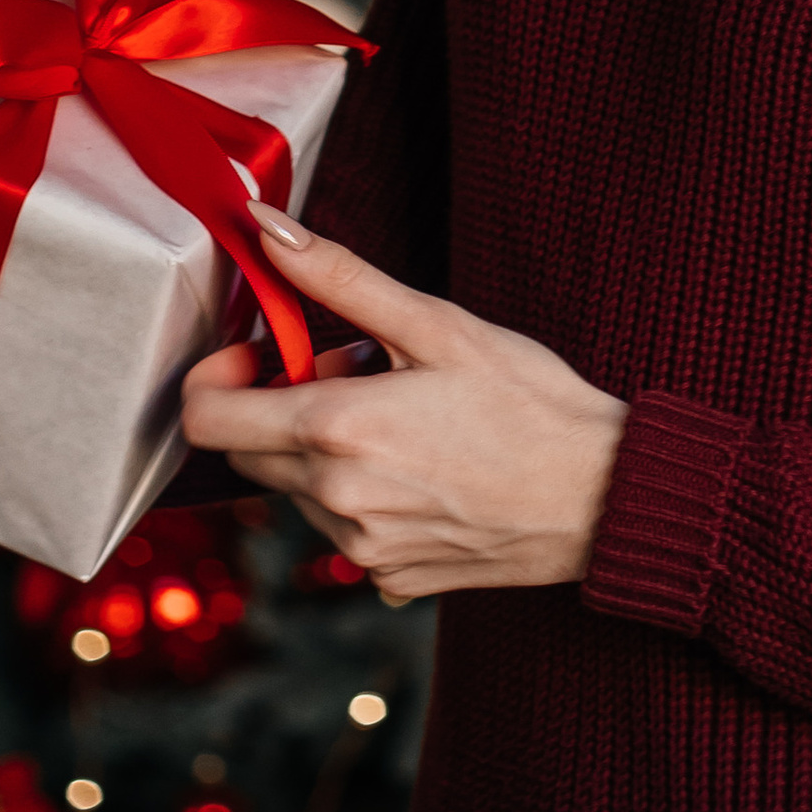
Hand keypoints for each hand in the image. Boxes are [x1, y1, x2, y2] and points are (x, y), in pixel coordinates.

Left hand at [179, 205, 626, 598]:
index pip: (207, 419)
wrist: (604, 498)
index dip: (219, 379)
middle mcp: (336, 502)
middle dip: (282, 408)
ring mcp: (362, 550)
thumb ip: (338, 277)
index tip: (262, 355)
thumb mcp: (435, 324)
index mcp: (335, 432)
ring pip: (300, 492)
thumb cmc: (530, 403)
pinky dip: (365, 498)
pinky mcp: (390, 581)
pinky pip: (346, 532)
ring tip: (407, 422)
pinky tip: (427, 471)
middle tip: (355, 373)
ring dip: (327, 454)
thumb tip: (266, 229)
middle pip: (248, 453)